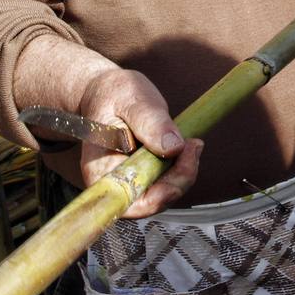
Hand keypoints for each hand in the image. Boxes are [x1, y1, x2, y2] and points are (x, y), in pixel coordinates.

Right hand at [77, 68, 202, 217]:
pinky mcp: (143, 176)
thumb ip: (151, 122)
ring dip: (183, 172)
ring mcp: (129, 182)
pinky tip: (186, 147)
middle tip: (193, 146)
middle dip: (179, 178)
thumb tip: (173, 148)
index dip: (157, 197)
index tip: (178, 165)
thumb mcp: (132, 99)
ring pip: (163, 194)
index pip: (128, 204)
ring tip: (190, 143)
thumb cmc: (113, 94)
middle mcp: (114, 184)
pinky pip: (166, 182)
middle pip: (152, 202)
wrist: (106, 91)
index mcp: (100, 171)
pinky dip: (181, 167)